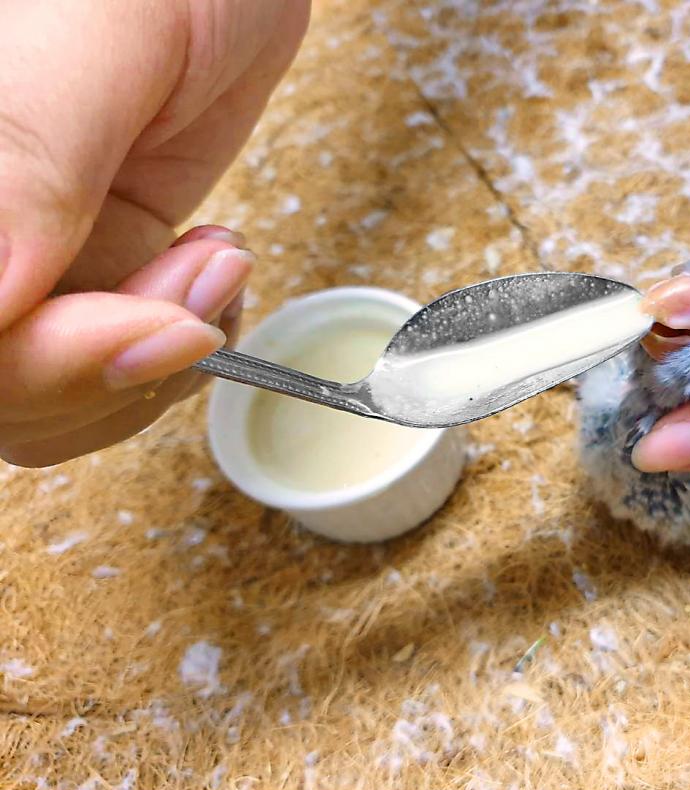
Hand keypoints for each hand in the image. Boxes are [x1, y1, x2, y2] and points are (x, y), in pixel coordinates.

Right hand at [0, 0, 309, 465]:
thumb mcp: (103, 34)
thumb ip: (33, 155)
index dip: (41, 360)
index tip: (158, 322)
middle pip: (0, 387)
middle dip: (109, 368)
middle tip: (199, 293)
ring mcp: (27, 254)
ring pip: (46, 398)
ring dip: (148, 368)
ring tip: (212, 272)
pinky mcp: (90, 264)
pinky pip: (108, 366)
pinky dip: (172, 354)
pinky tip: (209, 279)